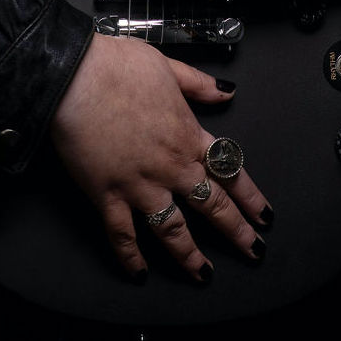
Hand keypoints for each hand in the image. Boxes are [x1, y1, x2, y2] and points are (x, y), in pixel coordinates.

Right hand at [50, 33, 271, 282]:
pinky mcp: (108, 195)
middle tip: (253, 250)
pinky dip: (131, 257)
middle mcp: (171, 165)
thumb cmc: (119, 66)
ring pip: (173, 230)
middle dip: (236, 231)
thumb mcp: (168, 66)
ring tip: (204, 274)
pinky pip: (123, 235)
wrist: (77, 77)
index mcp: (187, 135)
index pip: (229, 171)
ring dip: (191, 255)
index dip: (249, 196)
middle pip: (212, 206)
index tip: (263, 215)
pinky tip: (140, 273)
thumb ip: (199, 84)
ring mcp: (140, 184)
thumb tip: (227, 92)